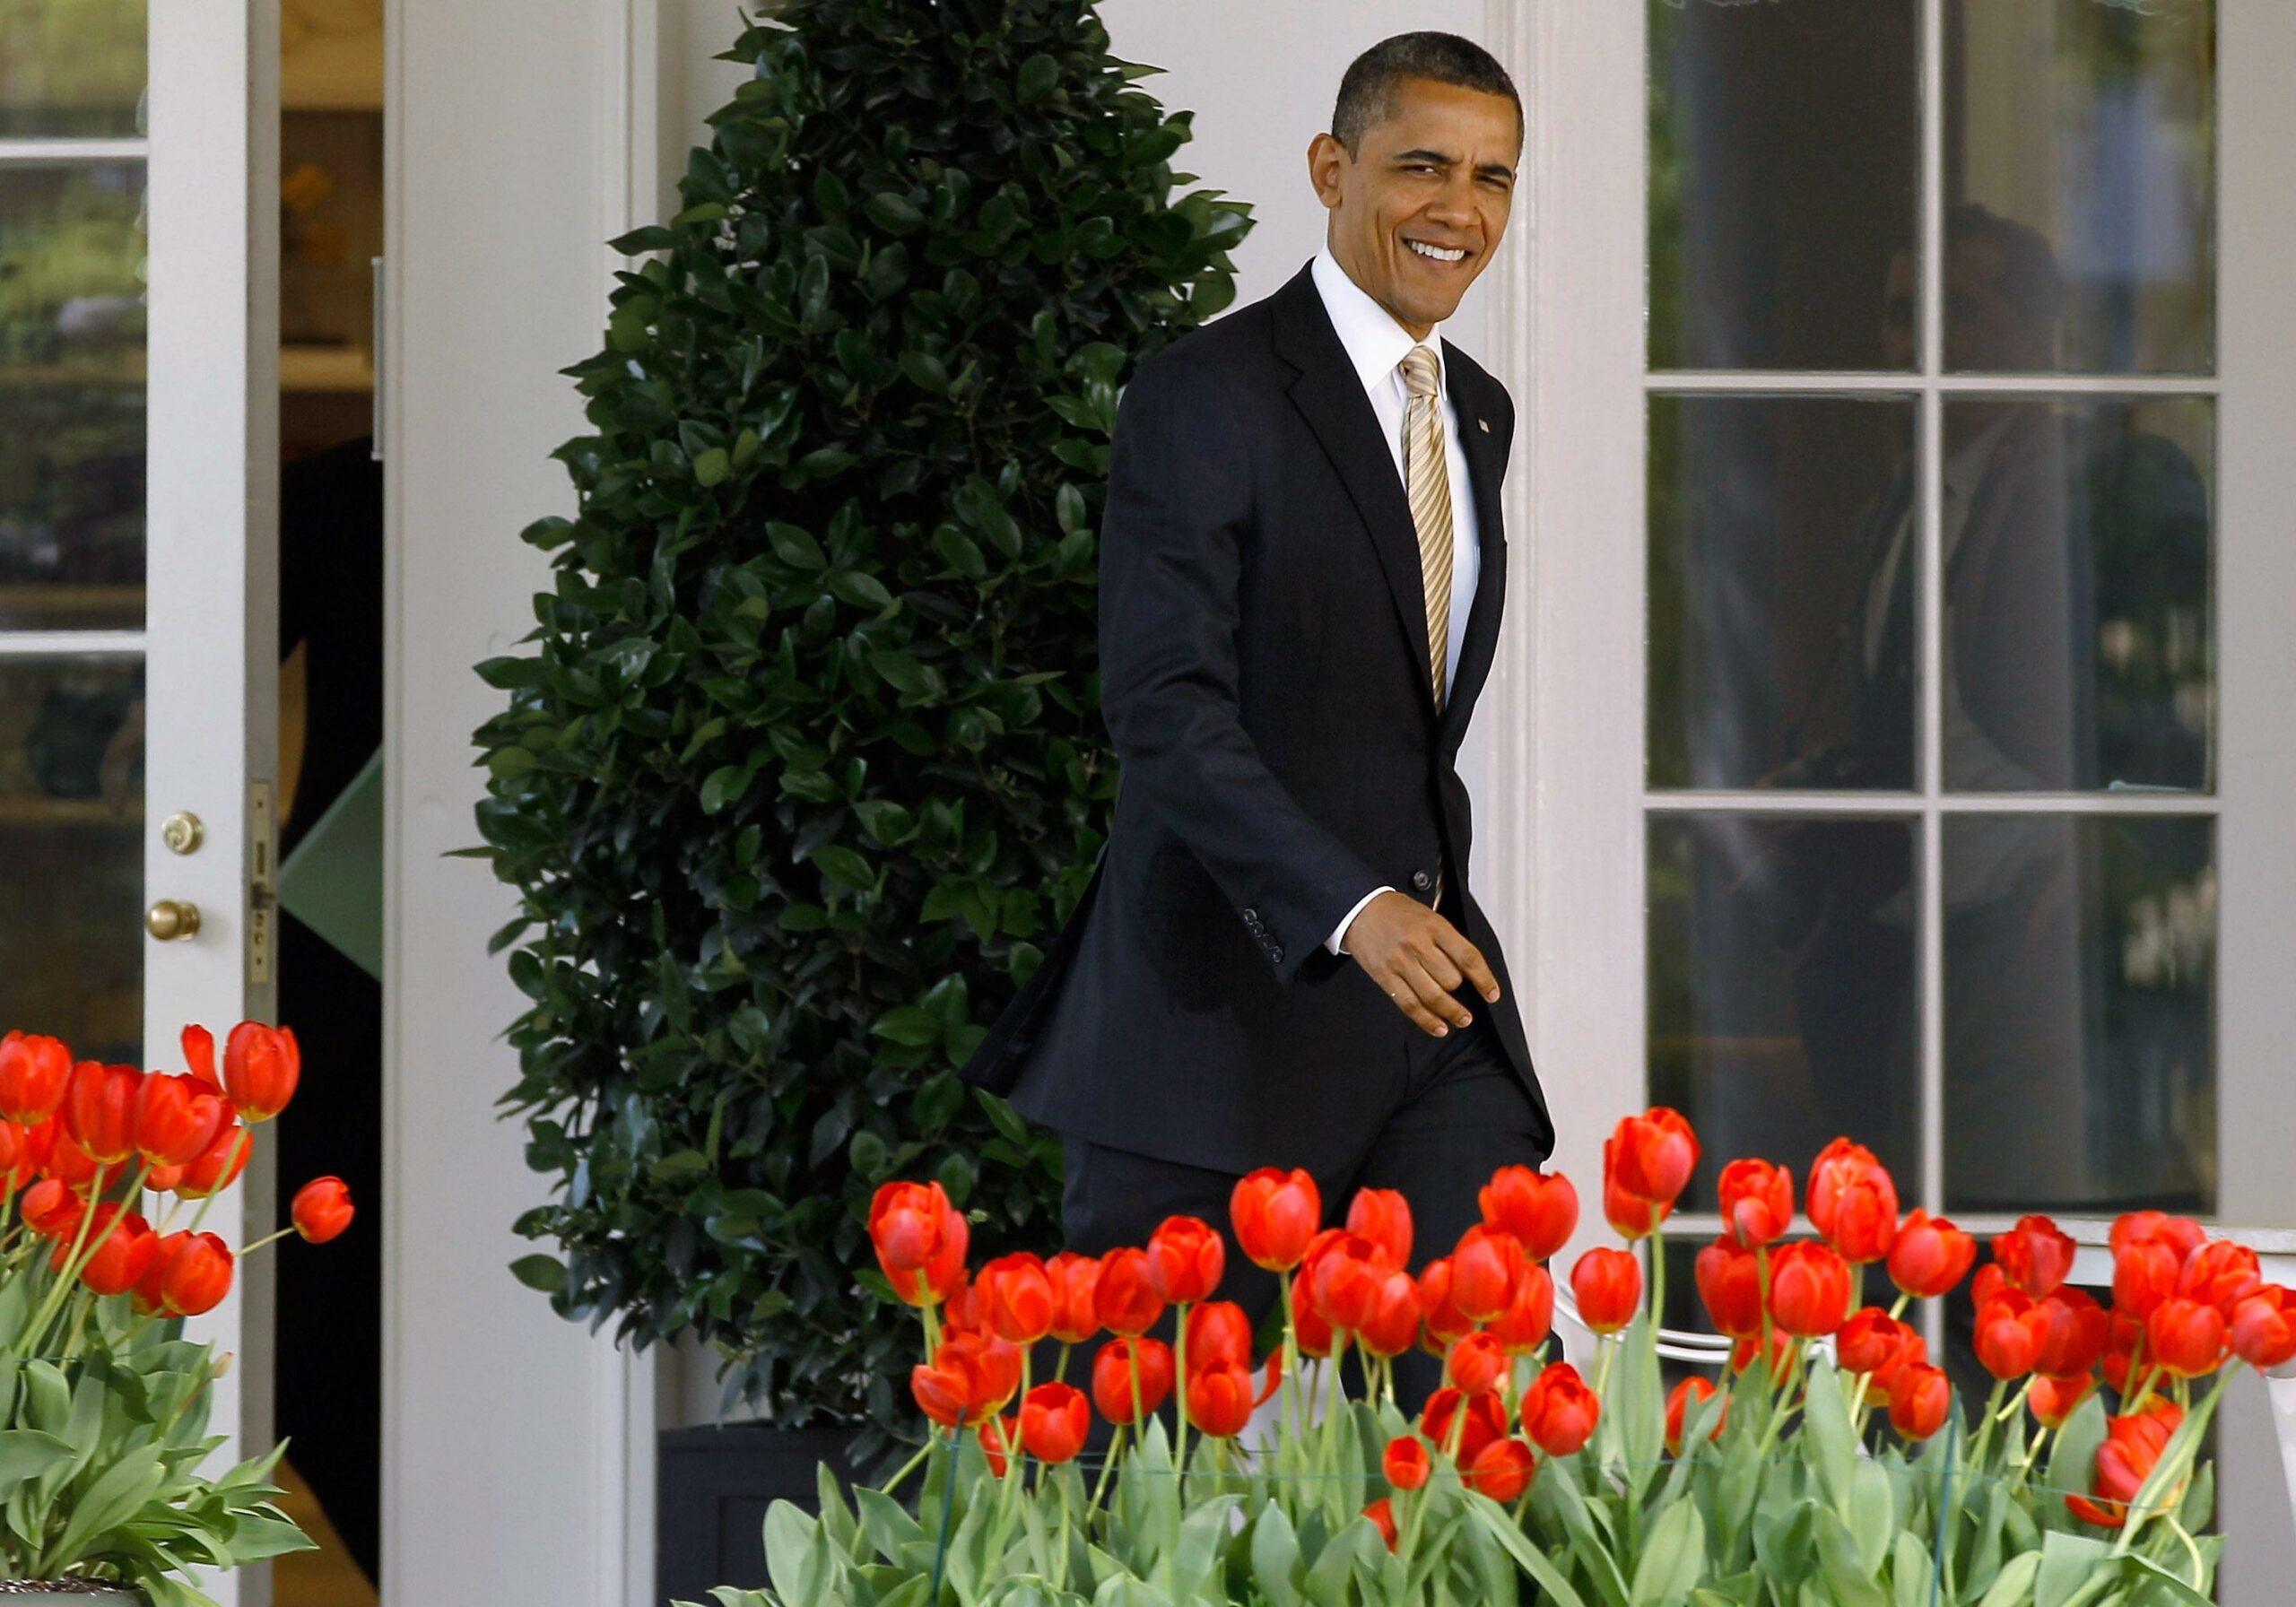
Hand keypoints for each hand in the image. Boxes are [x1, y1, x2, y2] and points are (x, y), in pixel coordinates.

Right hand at [1342, 890, 1500, 1036]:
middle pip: (1451, 980)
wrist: (1359, 908)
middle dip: (1460, 989)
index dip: (1484, 980)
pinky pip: (1410, 1005)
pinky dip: (1427, 1020)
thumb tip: (1468, 969)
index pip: (1468, 958)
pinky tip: (1439, 1027)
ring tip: (1462, 1019)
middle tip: (1461, 993)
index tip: (1492, 994)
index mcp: (1434, 926)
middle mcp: (1418, 945)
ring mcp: (1400, 963)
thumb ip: (1447, 940)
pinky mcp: (1385, 977)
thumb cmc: (1395, 912)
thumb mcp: (1429, 915)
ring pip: (1434, 996)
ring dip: (1452, 1012)